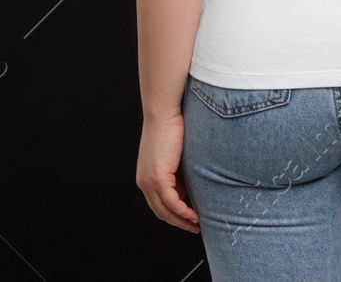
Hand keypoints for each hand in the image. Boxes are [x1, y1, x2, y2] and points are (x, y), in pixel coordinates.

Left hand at [136, 112, 200, 233]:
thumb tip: (185, 192)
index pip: (158, 204)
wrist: (163, 112)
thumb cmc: (172, 128)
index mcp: (145, 177)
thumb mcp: (174, 157)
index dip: (174, 215)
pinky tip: (195, 216)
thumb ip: (178, 176)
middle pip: (161, 212)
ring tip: (197, 225)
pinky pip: (172, 203)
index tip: (189, 219)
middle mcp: (144, 182)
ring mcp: (149, 181)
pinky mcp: (157, 178)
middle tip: (195, 228)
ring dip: (182, 221)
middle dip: (178, 223)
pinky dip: (184, 212)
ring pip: (166, 211)